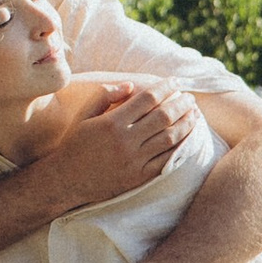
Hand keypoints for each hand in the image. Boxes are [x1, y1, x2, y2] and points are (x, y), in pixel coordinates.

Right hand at [43, 82, 193, 208]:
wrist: (66, 181)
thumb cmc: (74, 144)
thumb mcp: (84, 115)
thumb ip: (104, 96)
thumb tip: (130, 85)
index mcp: (112, 122)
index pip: (147, 98)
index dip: (165, 87)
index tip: (176, 81)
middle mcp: (126, 140)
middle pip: (163, 116)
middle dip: (181, 103)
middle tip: (190, 97)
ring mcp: (135, 160)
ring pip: (170, 138)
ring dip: (186, 123)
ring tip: (195, 113)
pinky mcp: (140, 177)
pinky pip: (167, 160)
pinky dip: (181, 146)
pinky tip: (188, 137)